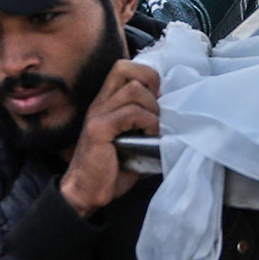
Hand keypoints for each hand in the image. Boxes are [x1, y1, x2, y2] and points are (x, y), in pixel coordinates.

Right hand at [58, 60, 159, 215]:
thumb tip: (173, 115)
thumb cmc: (110, 170)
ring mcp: (97, 114)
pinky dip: (148, 123)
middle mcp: (99, 102)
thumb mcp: (130, 139)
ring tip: (155, 128)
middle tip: (158, 109)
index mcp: (106, 102)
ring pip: (134, 90)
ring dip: (153, 108)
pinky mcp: (99, 129)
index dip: (147, 76)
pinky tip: (151, 137)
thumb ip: (143, 121)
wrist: (85, 193)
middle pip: (125, 68)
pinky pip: (131, 113)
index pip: (124, 67)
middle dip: (151, 83)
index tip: (159, 99)